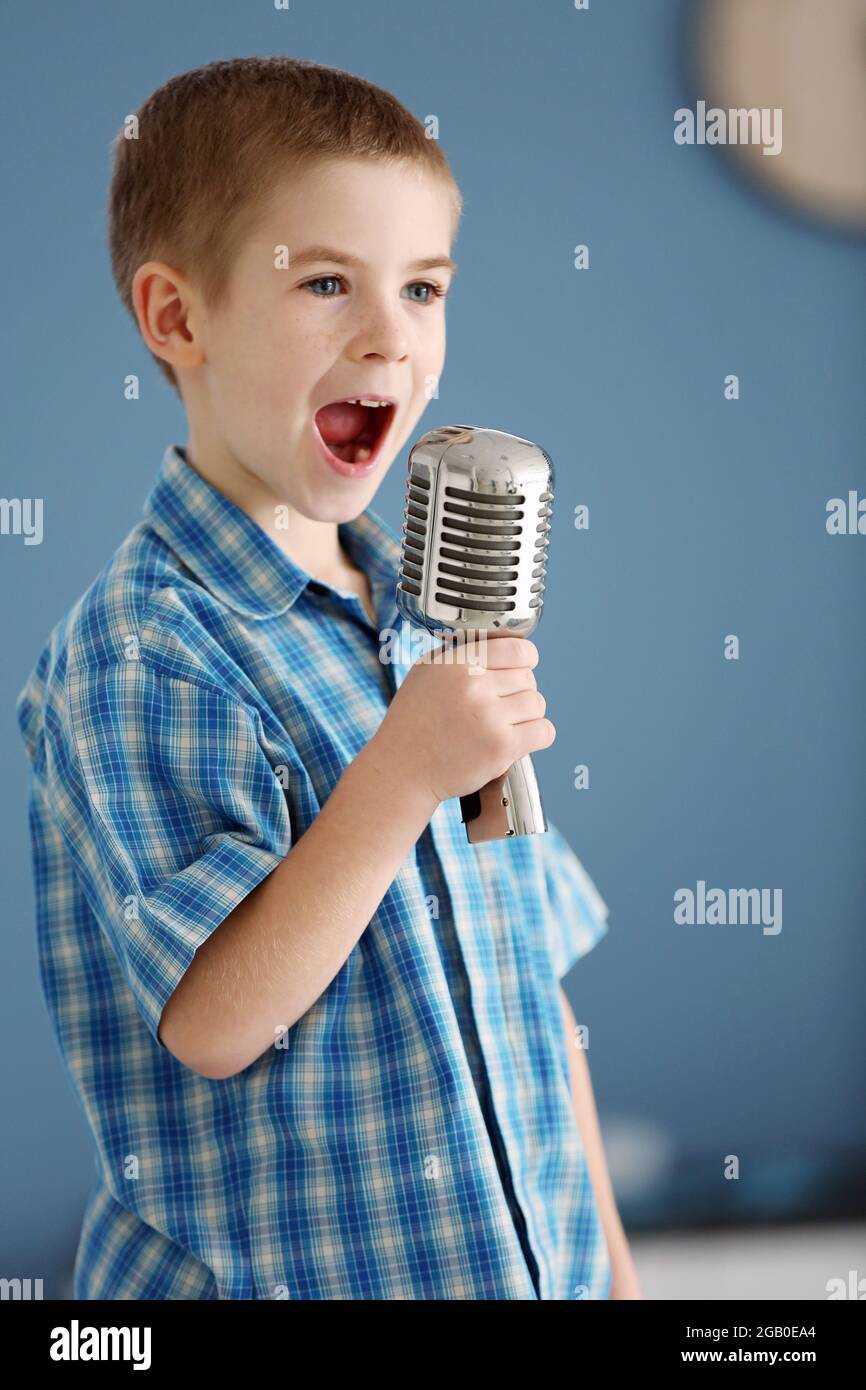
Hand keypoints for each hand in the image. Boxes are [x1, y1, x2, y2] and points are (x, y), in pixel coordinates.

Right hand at [374, 633, 555, 806]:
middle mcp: (474, 686)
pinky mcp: (501, 746)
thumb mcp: (427, 671)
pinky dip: (537, 735)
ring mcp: (489, 717)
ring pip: (537, 704)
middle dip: (518, 692)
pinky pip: (544, 731)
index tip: (519, 670)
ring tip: (503, 724)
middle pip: (529, 678)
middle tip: (499, 706)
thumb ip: (463, 652)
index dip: (524, 660)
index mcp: (457, 662)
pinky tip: (519, 739)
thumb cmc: (413, 722)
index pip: (518, 649)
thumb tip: (502, 642)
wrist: (402, 768)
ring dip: (527, 715)